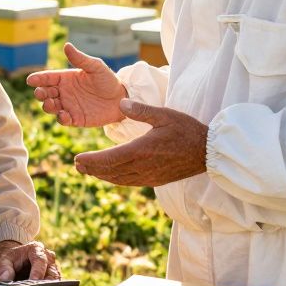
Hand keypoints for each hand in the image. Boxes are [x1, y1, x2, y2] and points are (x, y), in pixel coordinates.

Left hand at [0, 240, 61, 285]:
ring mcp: (51, 270)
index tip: (33, 283)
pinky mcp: (51, 282)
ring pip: (56, 283)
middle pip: (52, 273)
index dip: (38, 272)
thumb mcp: (2, 260)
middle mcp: (48, 259)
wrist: (11, 260)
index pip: (40, 260)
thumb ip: (3, 268)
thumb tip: (6, 279)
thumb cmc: (8, 259)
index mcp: (36, 250)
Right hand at [26, 43, 128, 126]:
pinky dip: (61, 118)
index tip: (30, 80)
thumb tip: (66, 45)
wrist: (122, 99)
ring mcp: (68, 106)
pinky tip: (63, 115)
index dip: (38, 78)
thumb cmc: (108, 80)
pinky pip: (64, 120)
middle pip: (45, 93)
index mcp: (66, 78)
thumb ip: (80, 59)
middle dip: (40, 93)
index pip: (48, 78)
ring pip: (51, 107)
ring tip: (50, 104)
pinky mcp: (75, 119)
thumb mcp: (95, 67)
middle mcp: (64, 92)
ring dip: (48, 106)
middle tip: (40, 93)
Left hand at [73, 99, 207, 186]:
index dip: (92, 161)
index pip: (110, 159)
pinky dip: (116, 179)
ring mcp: (149, 176)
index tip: (77, 159)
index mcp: (142, 150)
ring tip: (88, 171)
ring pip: (119, 179)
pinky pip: (130, 182)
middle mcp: (143, 167)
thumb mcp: (165, 115)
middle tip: (76, 166)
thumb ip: (141, 110)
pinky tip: (111, 176)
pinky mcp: (156, 181)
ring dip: (102, 176)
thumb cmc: (187, 130)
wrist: (208, 152)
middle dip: (92, 169)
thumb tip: (120, 103)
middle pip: (111, 171)